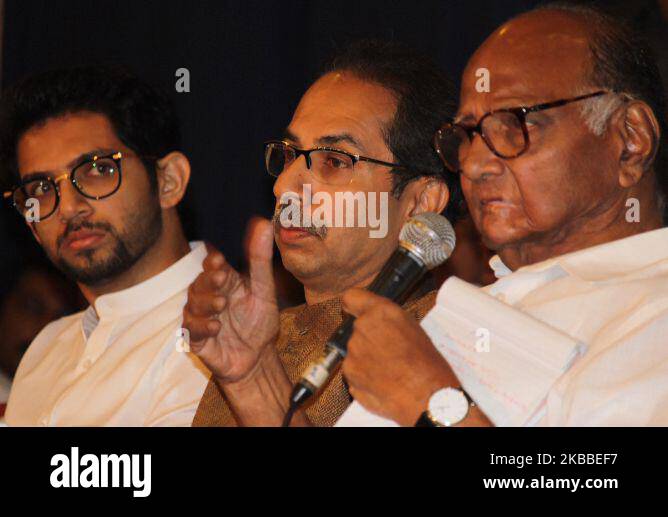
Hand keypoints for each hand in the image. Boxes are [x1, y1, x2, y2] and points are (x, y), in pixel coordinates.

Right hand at [183, 218, 279, 383]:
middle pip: (199, 283)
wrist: (258, 358)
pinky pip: (191, 331)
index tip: (220, 260)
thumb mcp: (264, 289)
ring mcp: (201, 317)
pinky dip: (202, 327)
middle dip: (208, 280)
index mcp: (225, 281)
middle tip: (221, 279)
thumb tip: (264, 223)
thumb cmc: (259, 321)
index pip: (212, 265)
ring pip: (192, 305)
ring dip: (206, 303)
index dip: (213, 262)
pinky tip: (215, 327)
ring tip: (221, 304)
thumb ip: (260, 259)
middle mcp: (209, 296)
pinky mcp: (196, 339)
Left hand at [341, 289, 456, 425]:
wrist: (427, 397)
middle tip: (388, 350)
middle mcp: (363, 328)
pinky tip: (383, 381)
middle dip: (368, 338)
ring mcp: (353, 352)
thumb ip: (390, 322)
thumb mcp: (414, 329)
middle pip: (356, 328)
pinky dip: (364, 375)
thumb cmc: (428, 365)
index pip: (352, 297)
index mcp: (381, 312)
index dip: (353, 305)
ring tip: (389, 369)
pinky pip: (354, 371)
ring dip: (366, 358)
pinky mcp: (349, 374)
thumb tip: (382, 325)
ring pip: (355, 351)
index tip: (353, 310)